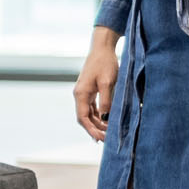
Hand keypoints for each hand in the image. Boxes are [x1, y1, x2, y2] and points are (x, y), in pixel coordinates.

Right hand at [73, 27, 122, 141]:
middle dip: (94, 129)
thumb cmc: (105, 63)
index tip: (100, 139)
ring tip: (108, 133)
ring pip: (88, 114)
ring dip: (97, 124)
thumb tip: (106, 118)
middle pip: (84, 118)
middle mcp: (79, 94)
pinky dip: (98, 116)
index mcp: (81, 93)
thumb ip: (106, 101)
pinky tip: (106, 122)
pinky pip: (91, 108)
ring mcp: (83, 92)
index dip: (90, 130)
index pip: (82, 117)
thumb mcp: (108, 82)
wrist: (102, 48)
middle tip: (107, 140)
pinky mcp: (89, 90)